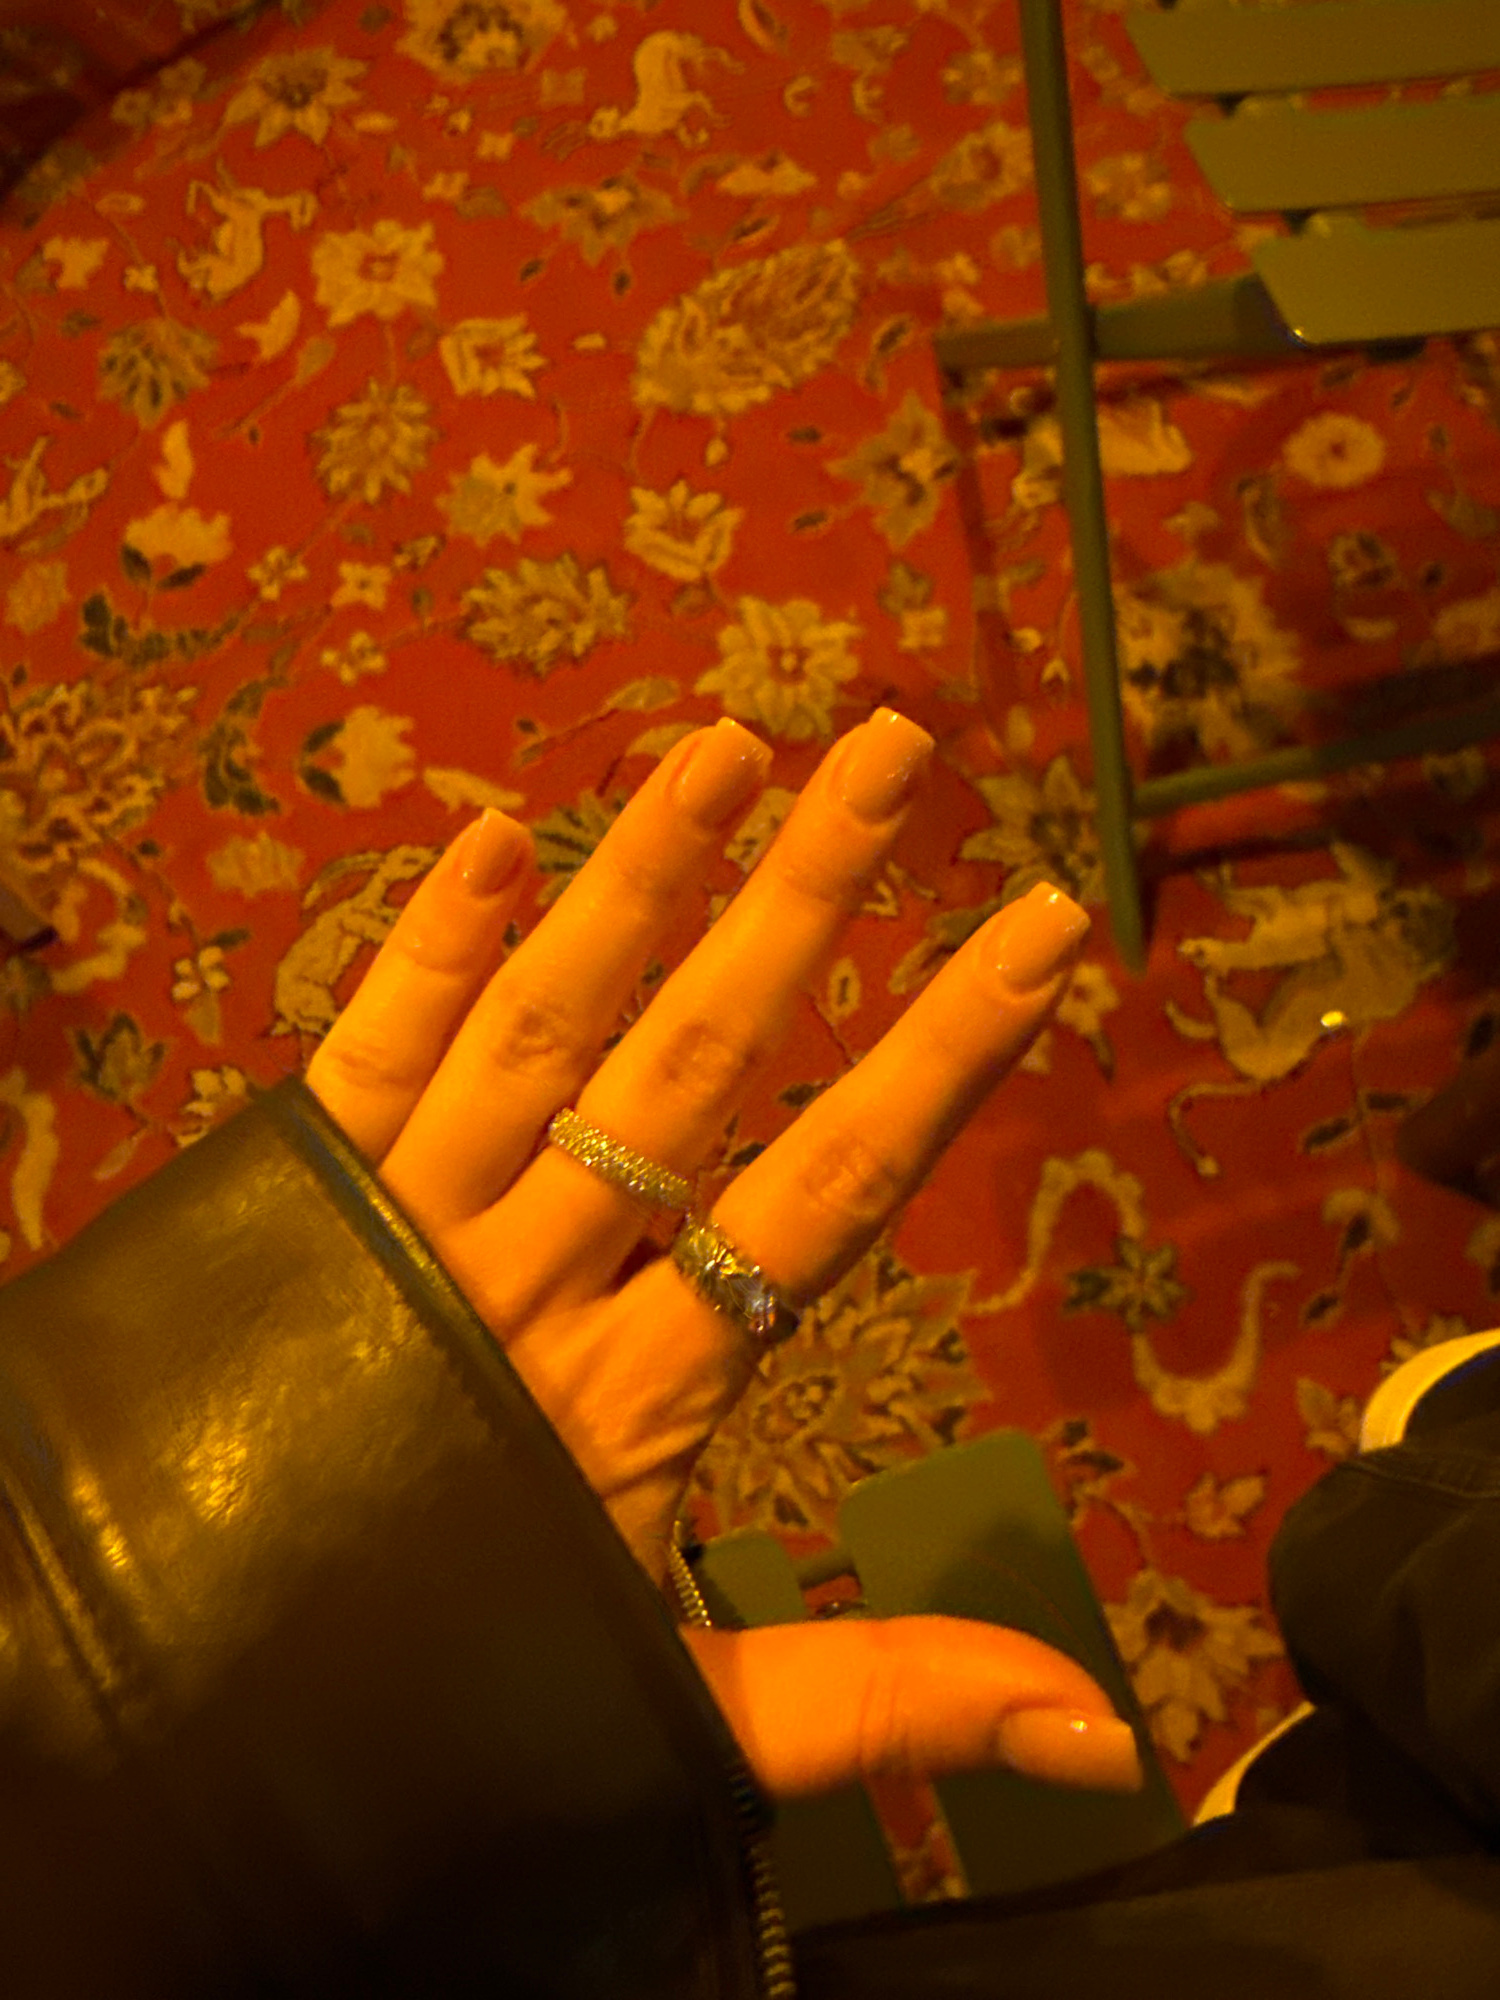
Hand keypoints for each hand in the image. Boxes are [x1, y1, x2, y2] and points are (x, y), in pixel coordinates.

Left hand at [304, 710, 1141, 1798]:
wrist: (175, 1733)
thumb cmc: (441, 1716)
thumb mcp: (678, 1720)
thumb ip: (880, 1702)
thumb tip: (1110, 1741)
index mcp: (639, 1392)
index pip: (828, 1190)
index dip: (943, 1056)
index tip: (1043, 929)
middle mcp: (527, 1279)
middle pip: (688, 1060)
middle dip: (803, 897)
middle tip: (893, 748)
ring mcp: (401, 1227)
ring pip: (536, 1026)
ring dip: (633, 879)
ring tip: (727, 748)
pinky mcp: (294, 1201)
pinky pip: (366, 1055)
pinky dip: (424, 947)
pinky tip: (492, 839)